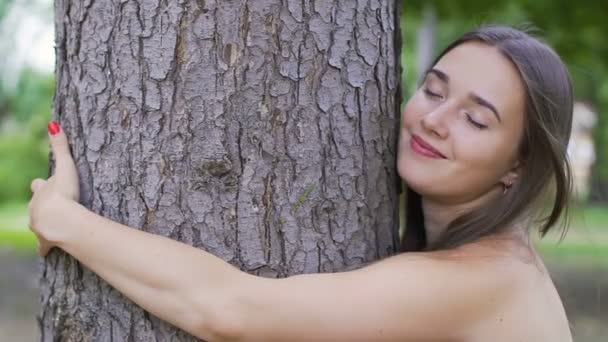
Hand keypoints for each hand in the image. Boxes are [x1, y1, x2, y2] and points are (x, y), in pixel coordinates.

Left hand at [28, 121, 79, 255]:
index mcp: (39, 192)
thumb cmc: (64, 194)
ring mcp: (38, 226)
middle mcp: (34, 208)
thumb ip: (61, 147)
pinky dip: (44, 248)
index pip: (38, 185)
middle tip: (53, 205)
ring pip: (36, 224)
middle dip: (42, 205)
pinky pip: (42, 246)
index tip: (45, 184)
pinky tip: (45, 251)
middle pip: (35, 205)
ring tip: (52, 226)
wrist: (61, 221)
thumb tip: (53, 123)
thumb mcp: (65, 168)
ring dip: (43, 223)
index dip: (42, 185)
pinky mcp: (45, 242)